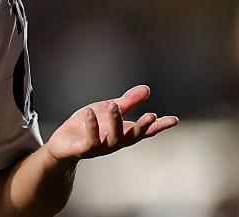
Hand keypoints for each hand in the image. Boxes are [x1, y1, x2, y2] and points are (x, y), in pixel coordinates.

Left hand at [44, 85, 177, 162]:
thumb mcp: (108, 109)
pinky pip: (91, 140)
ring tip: (114, 106)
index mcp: (123, 132)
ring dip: (115, 122)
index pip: (145, 131)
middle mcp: (115, 142)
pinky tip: (90, 113)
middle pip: (133, 137)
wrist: (63, 142)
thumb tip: (147, 89)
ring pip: (114, 139)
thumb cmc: (88, 125)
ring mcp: (101, 147)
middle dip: (142, 127)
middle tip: (151, 115)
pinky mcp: (84, 149)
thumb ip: (127, 101)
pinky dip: (92, 127)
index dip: (160, 126)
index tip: (174, 120)